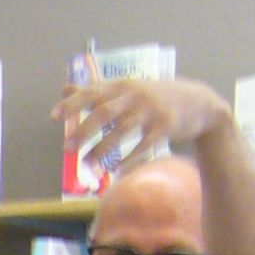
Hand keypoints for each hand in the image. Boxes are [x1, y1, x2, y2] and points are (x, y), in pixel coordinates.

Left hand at [53, 76, 231, 170]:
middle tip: (66, 148)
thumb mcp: (128, 89)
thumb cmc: (156, 96)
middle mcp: (136, 95)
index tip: (53, 117)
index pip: (93, 92)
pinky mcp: (166, 127)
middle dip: (83, 131)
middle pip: (104, 112)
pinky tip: (114, 169)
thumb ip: (96, 91)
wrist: (201, 103)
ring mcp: (152, 111)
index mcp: (124, 85)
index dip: (72, 104)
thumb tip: (64, 88)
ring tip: (87, 165)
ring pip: (121, 130)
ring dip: (101, 149)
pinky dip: (127, 158)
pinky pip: (143, 145)